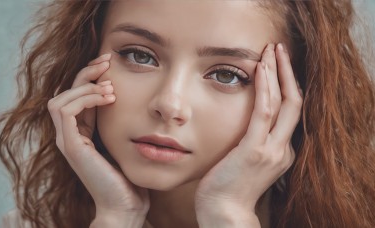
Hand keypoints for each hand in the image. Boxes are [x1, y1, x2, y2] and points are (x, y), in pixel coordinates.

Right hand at [47, 54, 148, 226]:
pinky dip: (85, 98)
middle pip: (66, 92)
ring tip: (110, 86)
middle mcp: (70, 134)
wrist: (126, 203)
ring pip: (60, 99)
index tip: (110, 63)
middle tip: (107, 60)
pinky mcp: (70, 146)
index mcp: (81, 131)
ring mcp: (67, 141)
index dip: (91, 76)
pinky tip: (107, 97)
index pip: (77, 95)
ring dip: (85, 86)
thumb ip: (116, 119)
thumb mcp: (122, 138)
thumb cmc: (128, 173)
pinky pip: (66, 111)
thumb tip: (124, 94)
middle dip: (86, 72)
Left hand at [195, 43, 301, 226]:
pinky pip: (264, 112)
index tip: (277, 66)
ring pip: (284, 102)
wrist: (224, 213)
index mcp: (282, 152)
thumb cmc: (228, 188)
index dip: (286, 85)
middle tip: (278, 48)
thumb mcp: (245, 163)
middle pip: (294, 102)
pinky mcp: (254, 149)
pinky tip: (260, 69)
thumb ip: (250, 143)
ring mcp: (272, 150)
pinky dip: (264, 88)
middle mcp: (283, 149)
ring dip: (277, 73)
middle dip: (288, 72)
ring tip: (271, 50)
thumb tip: (241, 126)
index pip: (290, 112)